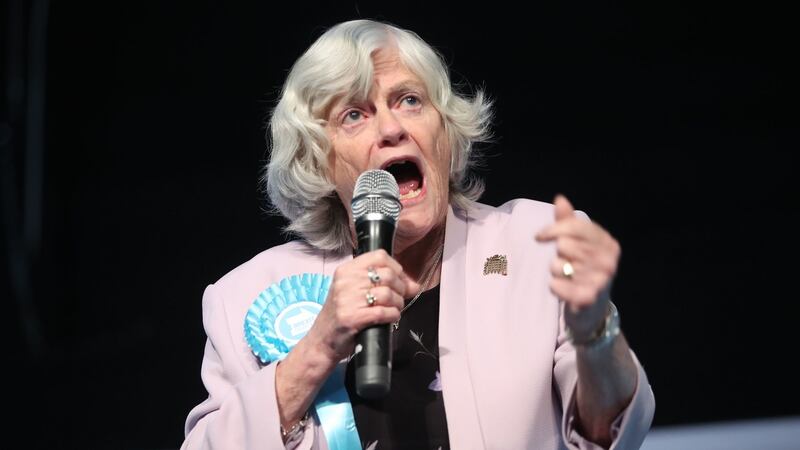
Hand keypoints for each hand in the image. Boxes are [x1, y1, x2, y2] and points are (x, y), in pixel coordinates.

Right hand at [303, 249, 419, 363]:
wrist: (322, 340)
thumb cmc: (342, 314)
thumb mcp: (356, 292)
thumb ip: (383, 284)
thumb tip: (414, 285)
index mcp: (346, 270)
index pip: (379, 256)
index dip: (396, 268)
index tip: (399, 280)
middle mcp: (345, 281)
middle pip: (388, 275)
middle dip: (400, 289)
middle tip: (398, 299)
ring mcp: (347, 299)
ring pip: (388, 294)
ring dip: (397, 304)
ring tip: (393, 309)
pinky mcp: (352, 317)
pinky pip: (383, 311)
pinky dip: (393, 315)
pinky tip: (389, 318)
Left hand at [535, 195, 620, 339]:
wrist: (592, 308)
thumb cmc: (583, 270)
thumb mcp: (579, 244)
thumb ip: (568, 222)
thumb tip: (560, 199)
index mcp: (607, 242)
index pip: (576, 226)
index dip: (553, 229)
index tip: (539, 236)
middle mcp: (608, 259)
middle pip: (565, 245)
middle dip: (557, 254)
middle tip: (564, 263)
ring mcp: (601, 279)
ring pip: (559, 265)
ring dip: (556, 271)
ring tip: (565, 277)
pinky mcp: (590, 297)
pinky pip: (560, 286)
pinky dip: (556, 287)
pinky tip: (558, 288)